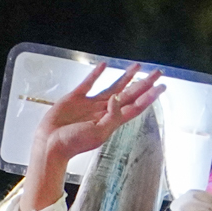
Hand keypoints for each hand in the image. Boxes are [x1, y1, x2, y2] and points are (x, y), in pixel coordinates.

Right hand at [32, 63, 163, 166]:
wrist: (50, 144)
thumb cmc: (74, 143)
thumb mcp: (98, 133)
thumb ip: (112, 116)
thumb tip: (118, 98)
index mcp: (112, 121)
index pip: (136, 106)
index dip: (149, 96)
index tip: (161, 87)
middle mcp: (104, 111)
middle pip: (129, 94)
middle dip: (144, 84)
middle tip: (157, 73)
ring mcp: (90, 104)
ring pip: (113, 87)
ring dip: (126, 77)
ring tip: (137, 66)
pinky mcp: (76, 98)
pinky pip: (89, 83)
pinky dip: (96, 74)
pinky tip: (103, 66)